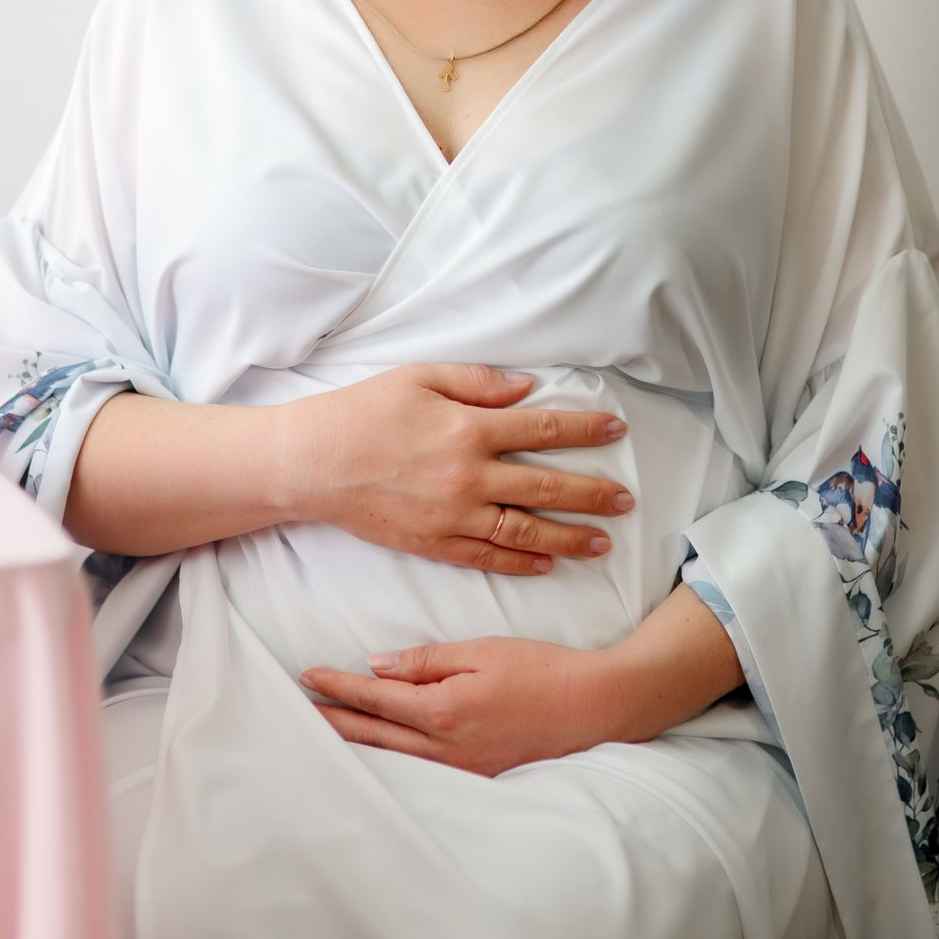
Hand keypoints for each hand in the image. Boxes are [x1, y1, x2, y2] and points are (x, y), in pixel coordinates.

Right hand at [282, 362, 636, 576]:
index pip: (542, 430)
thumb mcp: (420, 377)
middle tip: (626, 501)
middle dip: (592, 495)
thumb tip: (526, 389)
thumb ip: (477, 383)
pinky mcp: (433, 544)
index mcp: (468, 428)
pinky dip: (521, 561)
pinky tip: (546, 562)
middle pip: (546, 488)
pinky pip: (487, 557)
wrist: (312, 463)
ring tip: (601, 543)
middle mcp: (468, 477)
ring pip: (525, 531)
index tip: (615, 432)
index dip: (584, 431)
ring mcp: (452, 516)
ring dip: (568, 538)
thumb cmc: (362, 411)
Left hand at [297, 636, 617, 776]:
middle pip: (374, 734)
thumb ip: (426, 660)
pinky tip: (375, 751)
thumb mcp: (480, 651)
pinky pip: (418, 768)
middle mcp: (445, 747)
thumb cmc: (539, 669)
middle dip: (333, 720)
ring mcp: (460, 768)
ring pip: (392, 757)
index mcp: (444, 710)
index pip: (376, 698)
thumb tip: (377, 665)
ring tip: (324, 730)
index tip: (307, 676)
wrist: (590, 706)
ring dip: (355, 741)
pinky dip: (388, 757)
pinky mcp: (475, 775)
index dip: (338, 687)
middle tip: (297, 709)